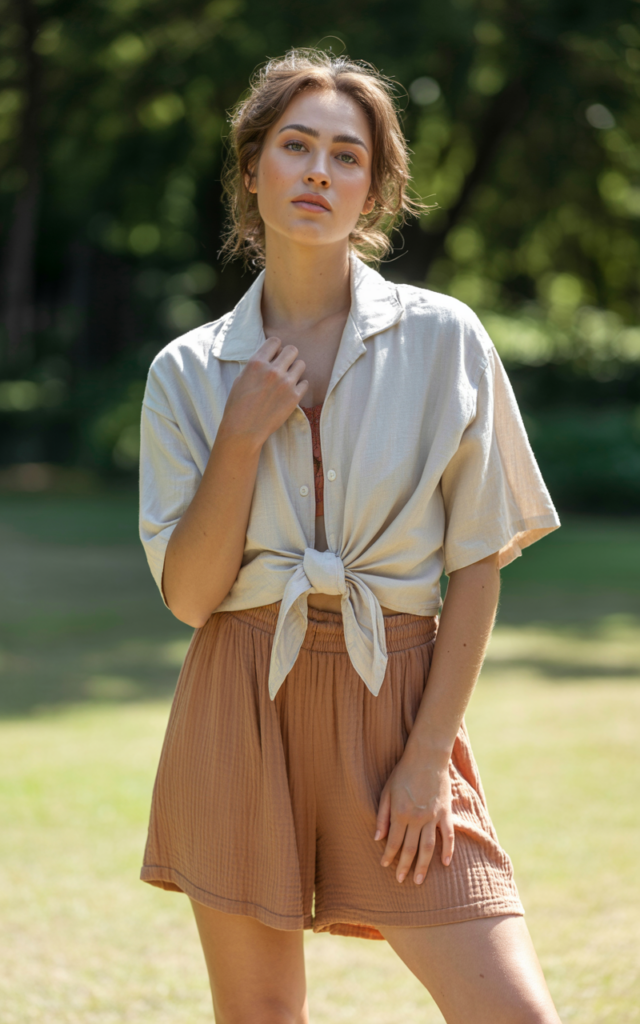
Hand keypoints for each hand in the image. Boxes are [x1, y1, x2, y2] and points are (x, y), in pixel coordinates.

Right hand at [220, 337, 308, 447]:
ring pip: (301, 364)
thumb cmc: (238, 405)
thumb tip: (270, 356)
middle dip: (289, 357)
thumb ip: (257, 365)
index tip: (275, 356)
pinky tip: (290, 392)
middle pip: (292, 350)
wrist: (243, 430)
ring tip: (288, 380)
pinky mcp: (294, 397)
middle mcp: (272, 370)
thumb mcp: (241, 378)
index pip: (275, 341)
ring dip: (295, 370)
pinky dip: (300, 386)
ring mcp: (285, 383)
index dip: (276, 348)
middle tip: (284, 367)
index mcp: (256, 363)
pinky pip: (305, 383)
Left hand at [374, 745, 454, 884]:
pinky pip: (448, 835)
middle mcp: (416, 818)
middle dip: (404, 867)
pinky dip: (448, 850)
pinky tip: (445, 863)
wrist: (427, 757)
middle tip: (401, 880)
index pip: (393, 842)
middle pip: (410, 849)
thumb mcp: (386, 791)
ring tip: (418, 880)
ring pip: (428, 847)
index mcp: (400, 813)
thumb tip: (377, 838)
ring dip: (423, 866)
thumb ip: (382, 816)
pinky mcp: (445, 813)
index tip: (384, 866)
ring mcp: (433, 816)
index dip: (388, 856)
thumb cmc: (403, 773)